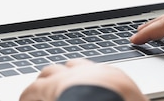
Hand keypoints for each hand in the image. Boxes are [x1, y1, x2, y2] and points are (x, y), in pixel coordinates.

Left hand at [20, 59, 147, 100]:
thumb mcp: (135, 100)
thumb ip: (131, 98)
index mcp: (112, 76)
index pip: (95, 71)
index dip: (85, 78)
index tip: (83, 86)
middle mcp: (88, 71)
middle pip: (70, 67)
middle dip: (63, 75)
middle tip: (58, 88)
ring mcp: (66, 77)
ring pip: (49, 72)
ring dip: (45, 83)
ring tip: (40, 94)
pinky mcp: (45, 88)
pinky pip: (30, 91)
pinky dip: (27, 97)